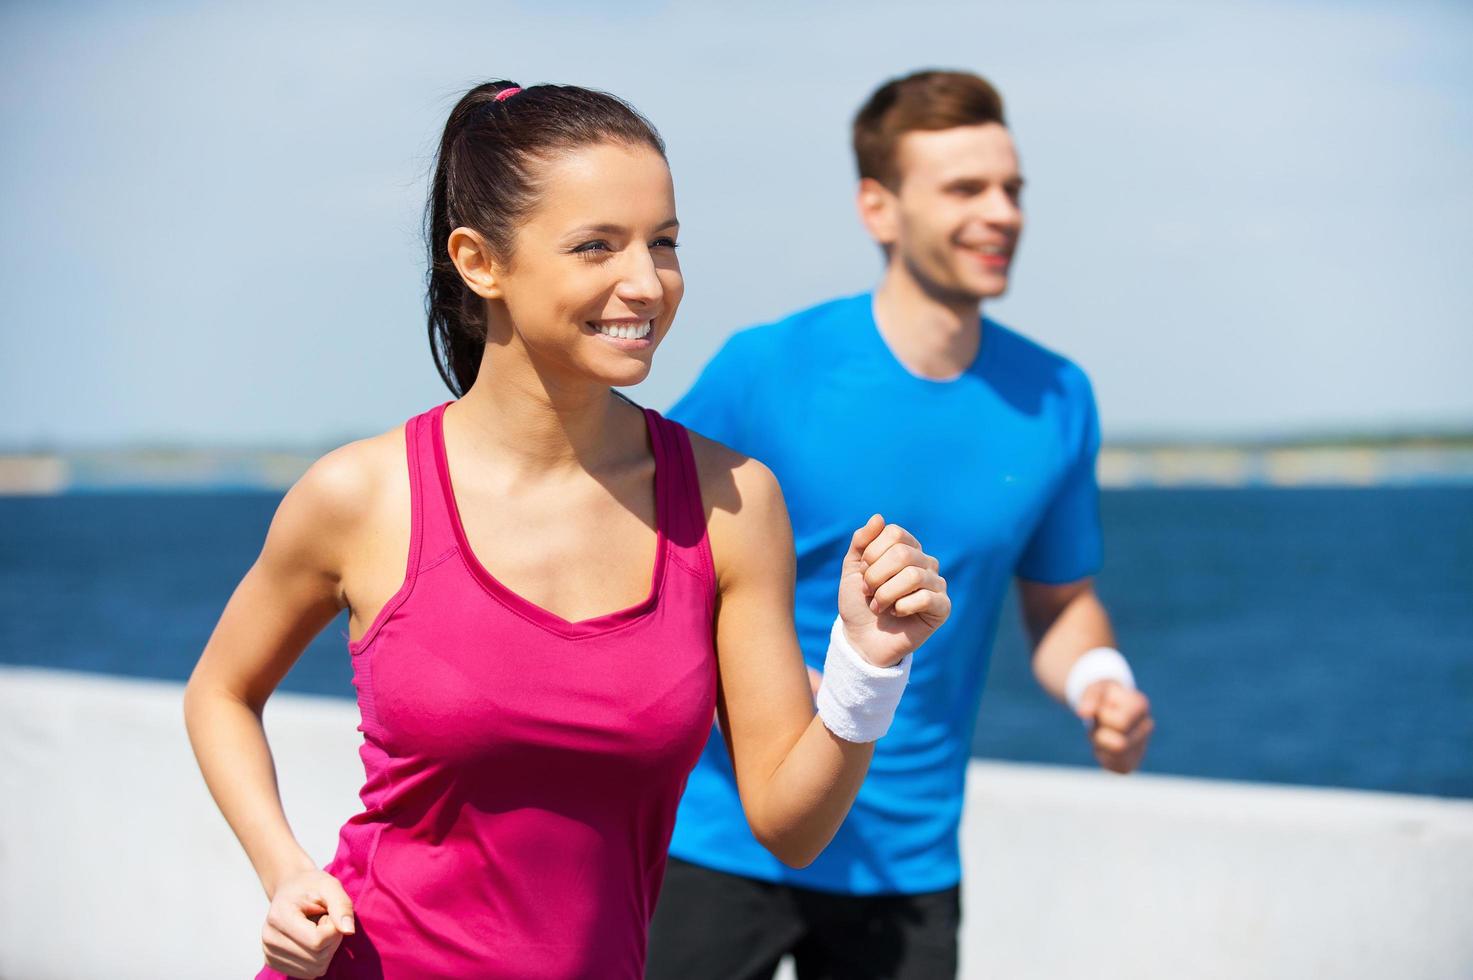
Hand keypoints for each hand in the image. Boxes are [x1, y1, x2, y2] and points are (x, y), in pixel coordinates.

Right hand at [262, 868, 354, 977]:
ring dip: (326, 950)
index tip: (328, 914)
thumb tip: (349, 931)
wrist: (290, 888)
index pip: (317, 941)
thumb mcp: (330, 886)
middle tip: (325, 920)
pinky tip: (311, 940)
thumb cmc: (311, 886)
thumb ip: (341, 905)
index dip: (333, 928)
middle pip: (317, 957)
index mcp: (279, 917)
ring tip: (317, 929)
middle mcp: (269, 939)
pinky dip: (318, 959)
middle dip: (332, 940)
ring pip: (315, 968)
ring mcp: (269, 954)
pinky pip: (309, 973)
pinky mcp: (274, 963)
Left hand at [838, 514, 950, 666]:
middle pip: (903, 554)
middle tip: (869, 592)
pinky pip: (926, 597)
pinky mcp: (942, 607)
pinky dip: (902, 606)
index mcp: (906, 548)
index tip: (863, 573)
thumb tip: (879, 517)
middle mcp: (925, 562)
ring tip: (879, 606)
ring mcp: (936, 584)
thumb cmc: (859, 602)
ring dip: (886, 593)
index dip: (872, 553)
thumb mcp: (853, 569)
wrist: (862, 639)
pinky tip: (897, 613)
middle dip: (876, 575)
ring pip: (913, 576)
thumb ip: (862, 542)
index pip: (894, 533)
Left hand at [1076, 681, 1152, 772]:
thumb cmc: (1102, 698)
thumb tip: (1083, 713)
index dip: (1104, 718)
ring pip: (1118, 759)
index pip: (1121, 724)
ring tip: (1102, 733)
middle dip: (1101, 735)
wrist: (1110, 707)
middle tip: (1099, 725)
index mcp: (1141, 705)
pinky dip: (1103, 756)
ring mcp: (1143, 745)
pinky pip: (1114, 767)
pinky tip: (1104, 744)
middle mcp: (1147, 725)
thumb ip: (1088, 698)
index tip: (1103, 710)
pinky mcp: (1133, 761)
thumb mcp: (1094, 690)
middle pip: (1120, 745)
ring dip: (1100, 746)